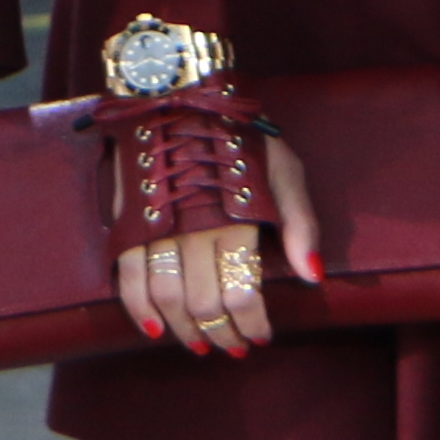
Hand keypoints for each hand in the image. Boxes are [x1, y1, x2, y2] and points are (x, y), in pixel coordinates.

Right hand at [109, 135, 317, 354]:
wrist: (179, 93)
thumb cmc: (239, 135)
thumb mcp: (284, 168)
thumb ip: (301, 222)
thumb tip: (312, 276)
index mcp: (233, 219)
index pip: (241, 293)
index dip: (251, 324)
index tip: (261, 337)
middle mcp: (192, 228)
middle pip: (204, 303)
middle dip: (222, 334)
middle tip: (234, 347)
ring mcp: (155, 226)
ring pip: (166, 297)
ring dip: (184, 330)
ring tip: (201, 344)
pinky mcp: (127, 220)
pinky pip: (126, 275)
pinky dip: (137, 307)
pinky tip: (153, 328)